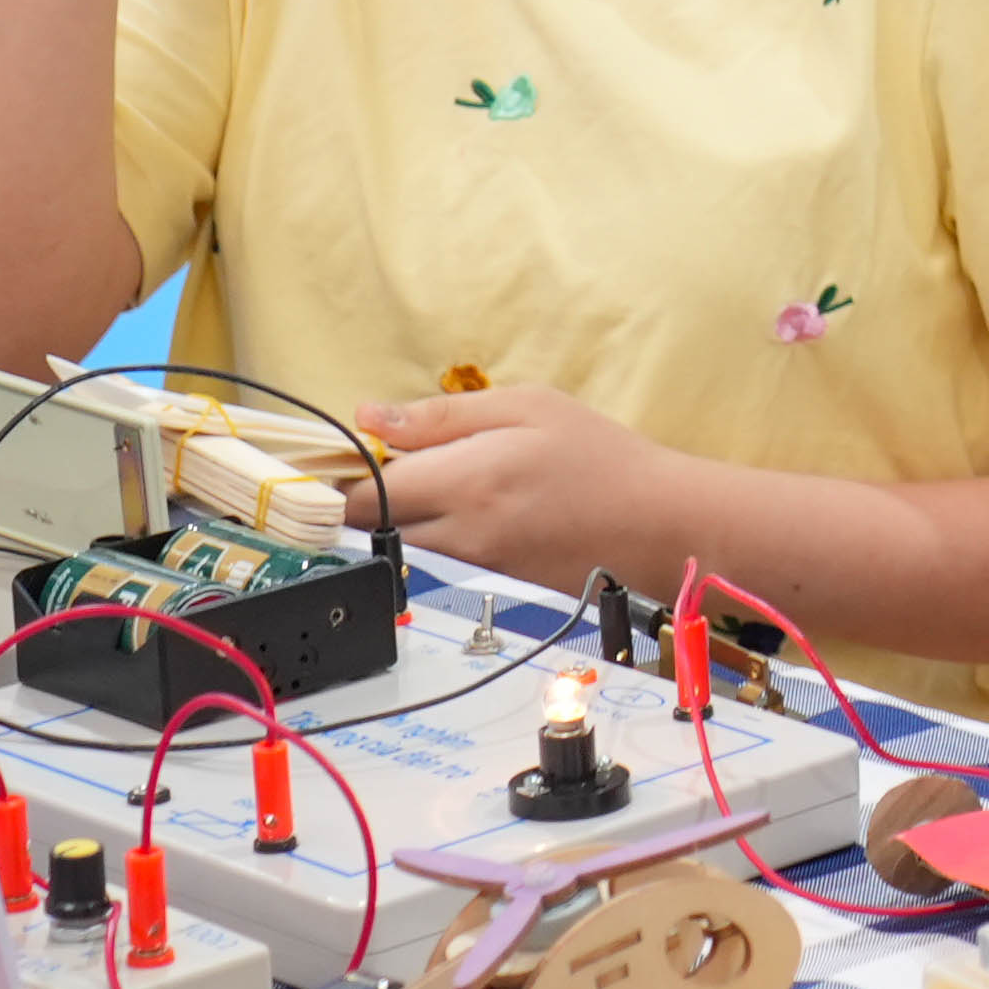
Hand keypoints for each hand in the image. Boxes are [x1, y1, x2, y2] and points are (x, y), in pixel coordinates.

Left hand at [349, 382, 691, 593]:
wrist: (658, 525)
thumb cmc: (601, 455)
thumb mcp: (529, 406)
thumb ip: (443, 415)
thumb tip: (369, 417)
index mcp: (465, 481)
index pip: (363, 493)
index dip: (337, 476)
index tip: (330, 455)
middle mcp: (460, 532)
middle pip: (371, 527)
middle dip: (360, 498)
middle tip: (375, 463)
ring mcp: (473, 565)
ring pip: (400, 546)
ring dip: (394, 518)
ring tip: (425, 481)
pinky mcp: (489, 582)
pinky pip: (436, 559)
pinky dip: (431, 534)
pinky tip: (463, 506)